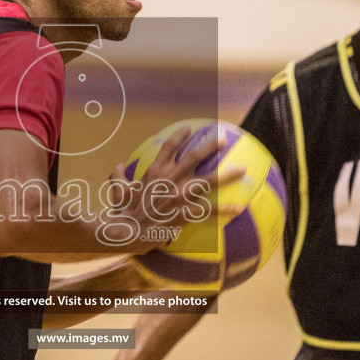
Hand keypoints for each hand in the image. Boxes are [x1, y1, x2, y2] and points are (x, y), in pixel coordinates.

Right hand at [109, 127, 245, 249]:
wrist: (126, 231)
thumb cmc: (122, 210)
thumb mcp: (118, 189)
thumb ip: (118, 176)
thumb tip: (117, 167)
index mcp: (155, 170)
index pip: (169, 146)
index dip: (180, 135)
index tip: (189, 129)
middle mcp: (170, 178)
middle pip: (194, 157)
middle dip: (210, 146)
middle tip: (223, 139)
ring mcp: (179, 196)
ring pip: (208, 181)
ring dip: (226, 175)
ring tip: (242, 170)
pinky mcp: (184, 213)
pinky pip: (209, 211)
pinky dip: (225, 210)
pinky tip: (239, 208)